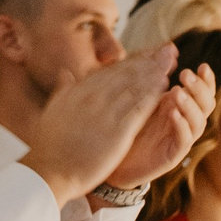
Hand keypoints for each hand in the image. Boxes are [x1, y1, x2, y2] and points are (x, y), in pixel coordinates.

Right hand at [22, 47, 208, 204]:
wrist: (48, 171)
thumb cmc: (50, 145)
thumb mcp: (53, 110)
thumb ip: (63, 89)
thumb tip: (66, 72)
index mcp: (77, 91)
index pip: (110, 71)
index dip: (133, 60)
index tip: (150, 52)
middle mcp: (91, 97)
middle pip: (126, 73)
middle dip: (149, 59)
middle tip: (169, 49)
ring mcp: (103, 113)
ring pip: (134, 86)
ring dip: (155, 72)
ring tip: (172, 60)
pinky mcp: (116, 132)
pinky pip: (138, 108)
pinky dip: (152, 94)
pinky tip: (165, 86)